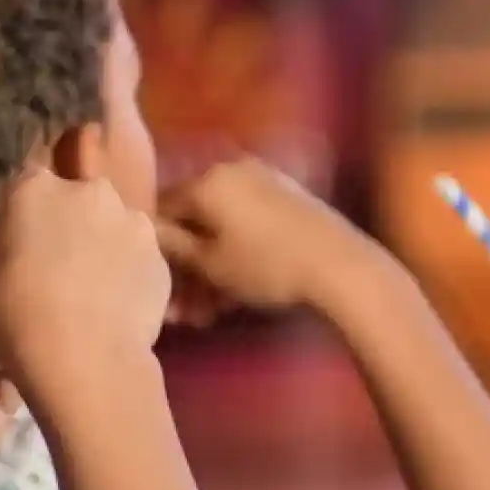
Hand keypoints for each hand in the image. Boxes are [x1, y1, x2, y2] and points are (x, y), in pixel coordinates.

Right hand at [0, 131, 172, 411]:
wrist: (87, 359)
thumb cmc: (15, 318)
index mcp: (35, 188)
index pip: (21, 189)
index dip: (13, 222)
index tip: (9, 255)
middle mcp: (90, 192)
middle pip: (71, 203)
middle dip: (61, 229)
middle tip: (48, 275)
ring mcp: (133, 222)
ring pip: (109, 229)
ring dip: (98, 250)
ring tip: (86, 295)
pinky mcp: (160, 256)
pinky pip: (136, 260)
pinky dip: (126, 275)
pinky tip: (112, 309)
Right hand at [155, 156, 368, 326]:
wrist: (341, 266)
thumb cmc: (267, 264)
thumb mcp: (212, 263)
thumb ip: (174, 246)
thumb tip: (147, 230)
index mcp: (210, 180)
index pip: (163, 209)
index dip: (155, 250)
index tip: (154, 283)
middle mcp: (235, 172)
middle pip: (196, 223)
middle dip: (185, 270)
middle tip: (182, 313)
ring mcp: (266, 185)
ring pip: (223, 231)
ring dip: (209, 273)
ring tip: (206, 316)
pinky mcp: (289, 203)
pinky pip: (248, 229)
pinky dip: (236, 259)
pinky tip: (232, 300)